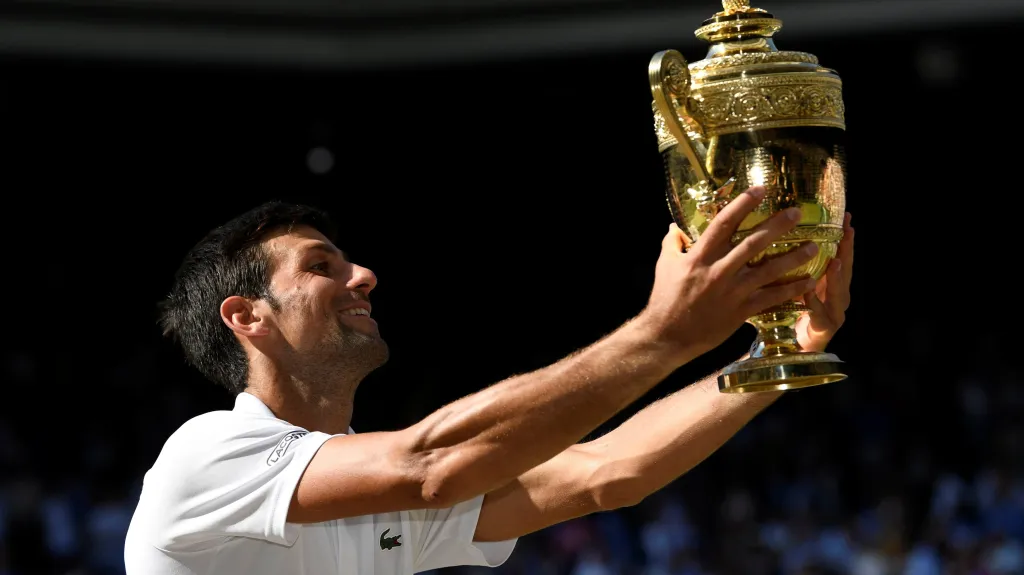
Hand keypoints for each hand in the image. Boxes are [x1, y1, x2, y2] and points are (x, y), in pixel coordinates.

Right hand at [641, 184, 820, 360]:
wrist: (668, 335)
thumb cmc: (665, 298)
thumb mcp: (665, 266)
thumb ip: (672, 244)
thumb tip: (674, 227)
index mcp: (699, 256)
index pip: (724, 223)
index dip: (743, 204)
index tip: (761, 190)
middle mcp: (719, 270)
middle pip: (753, 243)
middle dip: (777, 226)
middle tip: (797, 213)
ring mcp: (732, 291)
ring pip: (769, 270)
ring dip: (794, 258)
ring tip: (814, 247)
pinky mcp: (741, 311)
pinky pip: (771, 298)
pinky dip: (791, 290)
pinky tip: (808, 282)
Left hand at [795, 212, 854, 352]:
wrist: (792, 348)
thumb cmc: (791, 313)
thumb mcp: (791, 285)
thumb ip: (791, 267)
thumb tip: (774, 238)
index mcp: (829, 282)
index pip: (839, 255)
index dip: (843, 237)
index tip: (844, 216)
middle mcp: (837, 295)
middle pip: (845, 269)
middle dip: (847, 250)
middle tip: (848, 229)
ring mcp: (835, 312)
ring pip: (838, 291)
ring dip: (835, 276)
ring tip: (834, 260)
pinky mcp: (826, 328)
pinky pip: (820, 313)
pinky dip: (815, 302)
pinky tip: (808, 292)